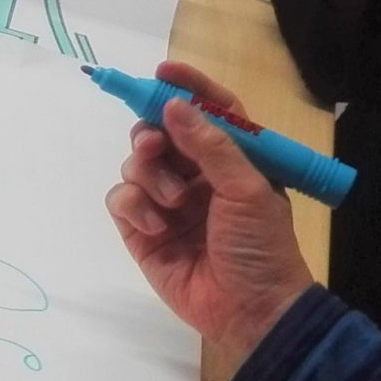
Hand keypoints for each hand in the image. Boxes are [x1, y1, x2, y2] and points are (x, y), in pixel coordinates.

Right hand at [105, 61, 310, 370]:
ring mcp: (166, 203)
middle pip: (159, 133)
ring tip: (172, 204)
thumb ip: (208, 144)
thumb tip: (174, 105)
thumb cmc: (260, 245)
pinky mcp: (141, 231)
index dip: (186, 89)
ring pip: (135, 165)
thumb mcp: (246, 188)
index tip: (162, 71)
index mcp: (232, 159)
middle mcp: (196, 175)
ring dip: (149, 178)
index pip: (208, 112)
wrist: (248, 308)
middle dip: (152, 134)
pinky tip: (157, 228)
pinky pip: (120, 200)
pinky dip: (133, 207)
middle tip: (154, 144)